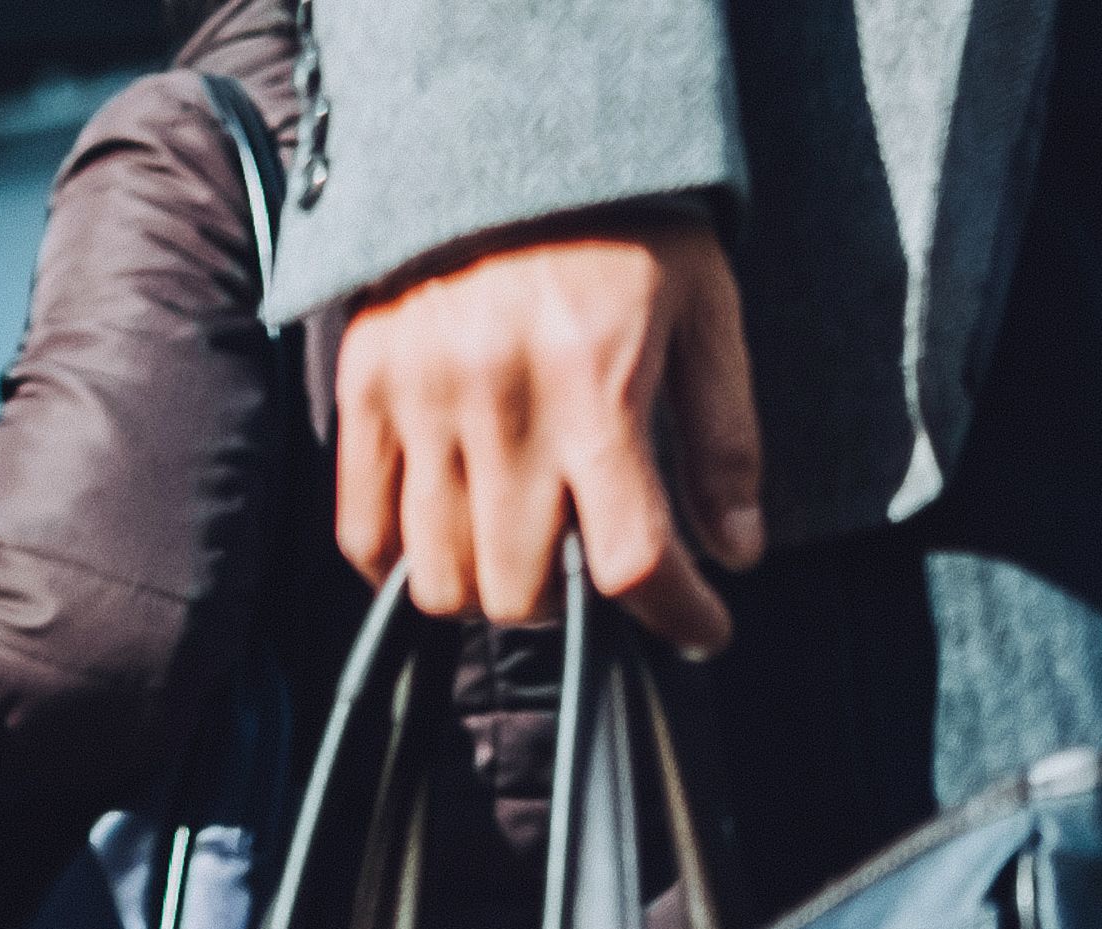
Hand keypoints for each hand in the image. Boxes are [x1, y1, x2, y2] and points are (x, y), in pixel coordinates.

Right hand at [336, 212, 764, 655]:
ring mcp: (421, 400)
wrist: (499, 126)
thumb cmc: (620, 225)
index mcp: (594, 385)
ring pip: (444, 579)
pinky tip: (449, 546)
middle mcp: (501, 404)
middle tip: (594, 573)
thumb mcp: (705, 310)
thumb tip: (738, 554)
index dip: (679, 618)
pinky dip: (403, 566)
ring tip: (524, 559)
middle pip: (526, 591)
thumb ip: (723, 436)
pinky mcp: (364, 388)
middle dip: (574, 610)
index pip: (634, 560)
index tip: (705, 630)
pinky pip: (363, 531)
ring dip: (492, 594)